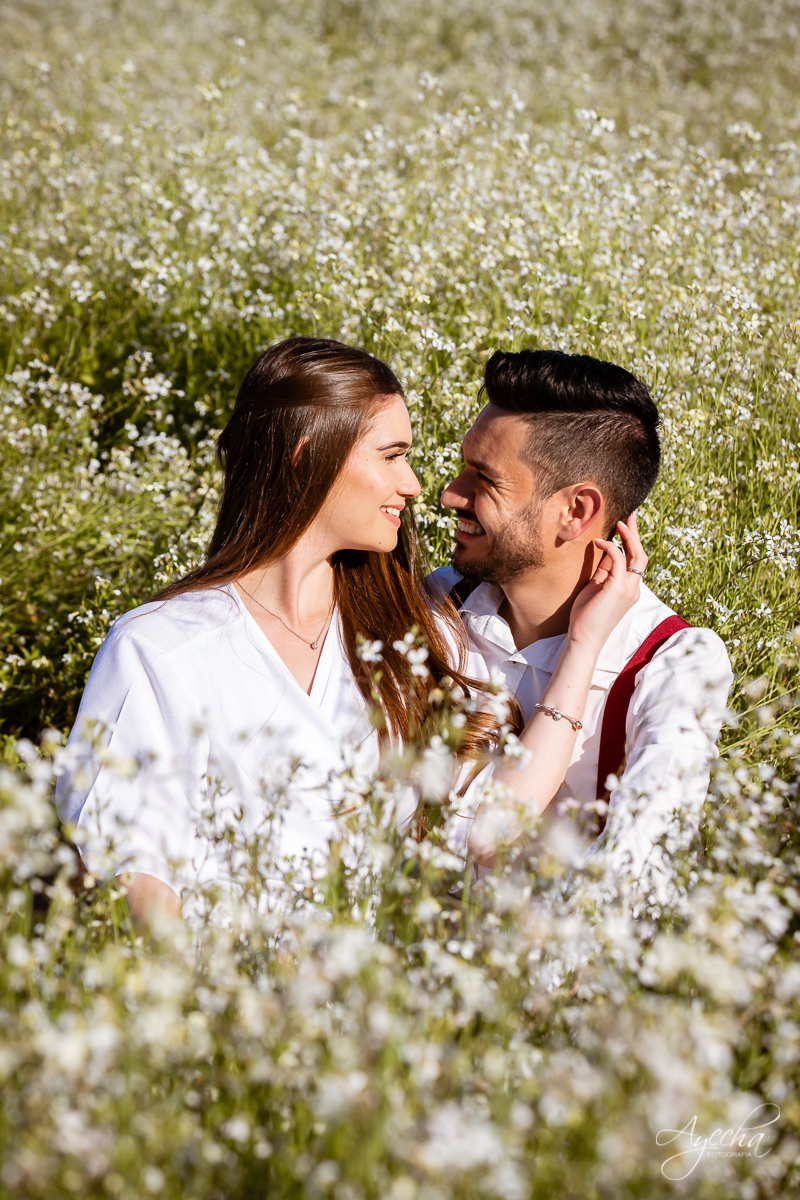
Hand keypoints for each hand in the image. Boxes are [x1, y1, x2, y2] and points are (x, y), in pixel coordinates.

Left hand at [567, 515, 647, 650]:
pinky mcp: (617, 588)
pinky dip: (610, 547)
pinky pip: (619, 560)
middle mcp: (633, 588)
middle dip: (635, 533)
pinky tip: (597, 542)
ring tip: (619, 521)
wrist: (583, 639)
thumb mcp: (596, 587)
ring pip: (637, 555)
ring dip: (629, 536)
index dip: (631, 541)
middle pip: (640, 554)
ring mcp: (628, 589)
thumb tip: (606, 550)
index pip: (635, 561)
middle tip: (629, 513)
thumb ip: (604, 571)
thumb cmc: (586, 616)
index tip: (625, 525)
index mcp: (629, 588)